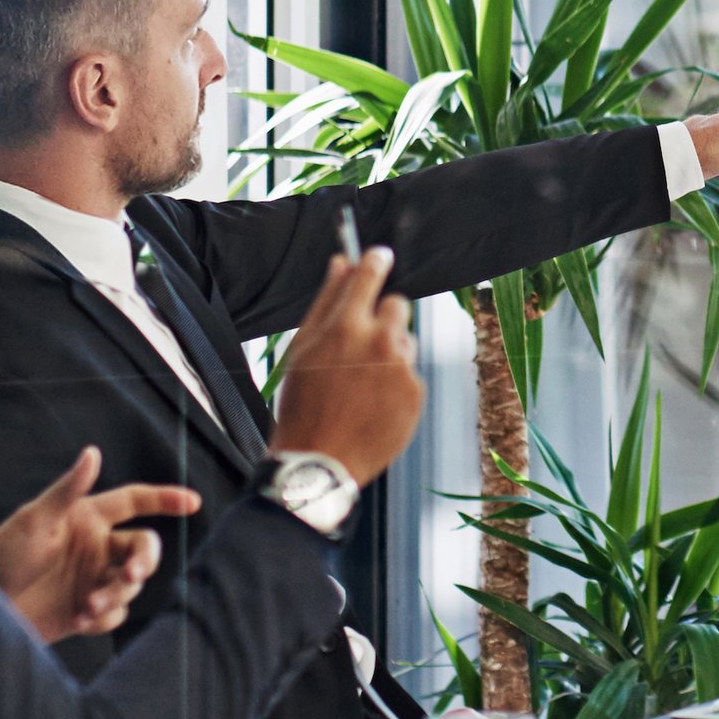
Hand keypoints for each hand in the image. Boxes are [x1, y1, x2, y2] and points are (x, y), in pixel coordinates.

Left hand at [0, 447, 200, 643]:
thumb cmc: (0, 555)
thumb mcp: (34, 519)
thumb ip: (68, 488)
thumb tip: (92, 452)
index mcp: (87, 517)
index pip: (135, 501)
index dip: (165, 499)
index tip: (192, 502)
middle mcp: (95, 546)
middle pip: (143, 547)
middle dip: (144, 561)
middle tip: (131, 573)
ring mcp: (91, 579)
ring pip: (131, 584)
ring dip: (117, 593)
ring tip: (88, 604)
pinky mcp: (85, 611)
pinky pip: (115, 614)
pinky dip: (104, 617)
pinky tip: (80, 618)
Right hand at [269, 247, 421, 482]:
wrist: (319, 462)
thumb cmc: (302, 405)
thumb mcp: (302, 350)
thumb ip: (326, 301)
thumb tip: (342, 262)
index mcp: (346, 326)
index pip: (370, 274)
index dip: (375, 261)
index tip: (379, 256)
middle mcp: (380, 341)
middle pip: (398, 305)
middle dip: (382, 318)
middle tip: (360, 345)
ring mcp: (402, 368)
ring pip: (404, 343)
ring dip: (389, 356)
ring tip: (360, 387)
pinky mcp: (416, 393)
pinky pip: (410, 375)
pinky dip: (396, 386)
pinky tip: (372, 405)